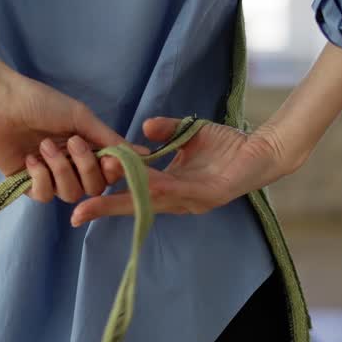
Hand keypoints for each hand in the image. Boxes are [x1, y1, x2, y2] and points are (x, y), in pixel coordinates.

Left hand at [0, 75, 138, 202]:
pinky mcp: (26, 185)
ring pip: (70, 194)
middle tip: (72, 142)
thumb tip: (144, 155)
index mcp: (86, 148)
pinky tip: (30, 158)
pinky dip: (40, 177)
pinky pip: (44, 196)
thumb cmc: (40, 102)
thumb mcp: (80, 117)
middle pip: (93, 188)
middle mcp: (71, 165)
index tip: (109, 160)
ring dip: (59, 170)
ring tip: (44, 146)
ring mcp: (49, 176)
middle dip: (85, 168)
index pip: (109, 174)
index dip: (112, 172)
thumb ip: (111, 139)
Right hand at [70, 117, 290, 225]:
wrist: (264, 149)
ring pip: (153, 200)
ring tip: (98, 197)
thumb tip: (142, 128)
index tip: (79, 200)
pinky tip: (142, 184)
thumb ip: (165, 130)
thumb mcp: (188, 133)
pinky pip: (180, 191)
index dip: (106, 198)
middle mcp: (178, 200)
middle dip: (105, 209)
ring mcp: (193, 200)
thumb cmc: (227, 145)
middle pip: (136, 205)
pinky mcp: (210, 195)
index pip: (132, 194)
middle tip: (77, 213)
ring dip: (126, 197)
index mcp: (170, 188)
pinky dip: (159, 187)